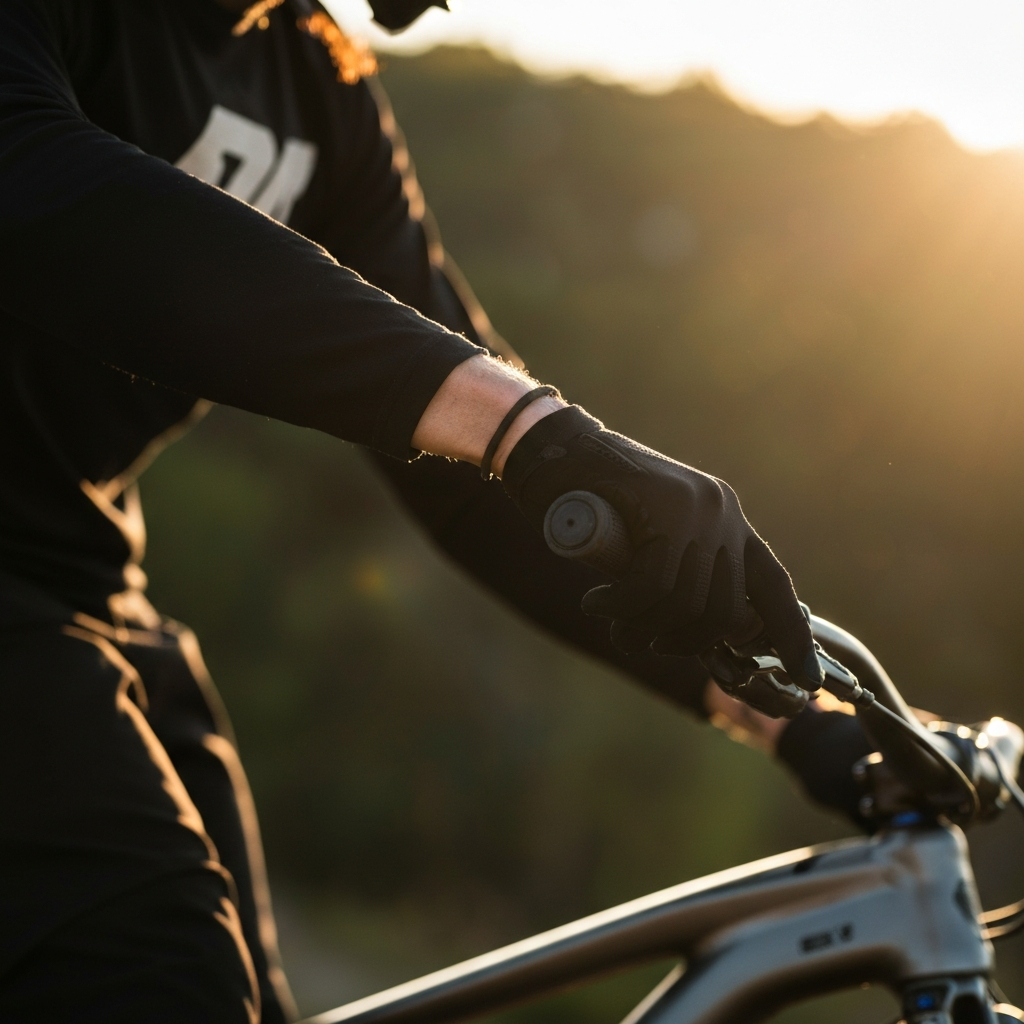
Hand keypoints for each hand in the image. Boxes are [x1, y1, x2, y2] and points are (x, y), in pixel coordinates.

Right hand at [501, 406, 821, 689]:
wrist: (555, 452)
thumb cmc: (595, 506)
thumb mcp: (649, 545)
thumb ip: (682, 578)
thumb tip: (713, 639)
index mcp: (727, 520)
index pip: (774, 585)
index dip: (792, 636)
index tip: (807, 681)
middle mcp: (722, 512)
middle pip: (727, 611)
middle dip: (685, 642)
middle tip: (644, 639)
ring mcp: (698, 508)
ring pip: (688, 604)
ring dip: (645, 628)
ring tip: (615, 623)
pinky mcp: (667, 509)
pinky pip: (654, 587)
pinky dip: (622, 606)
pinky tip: (598, 602)